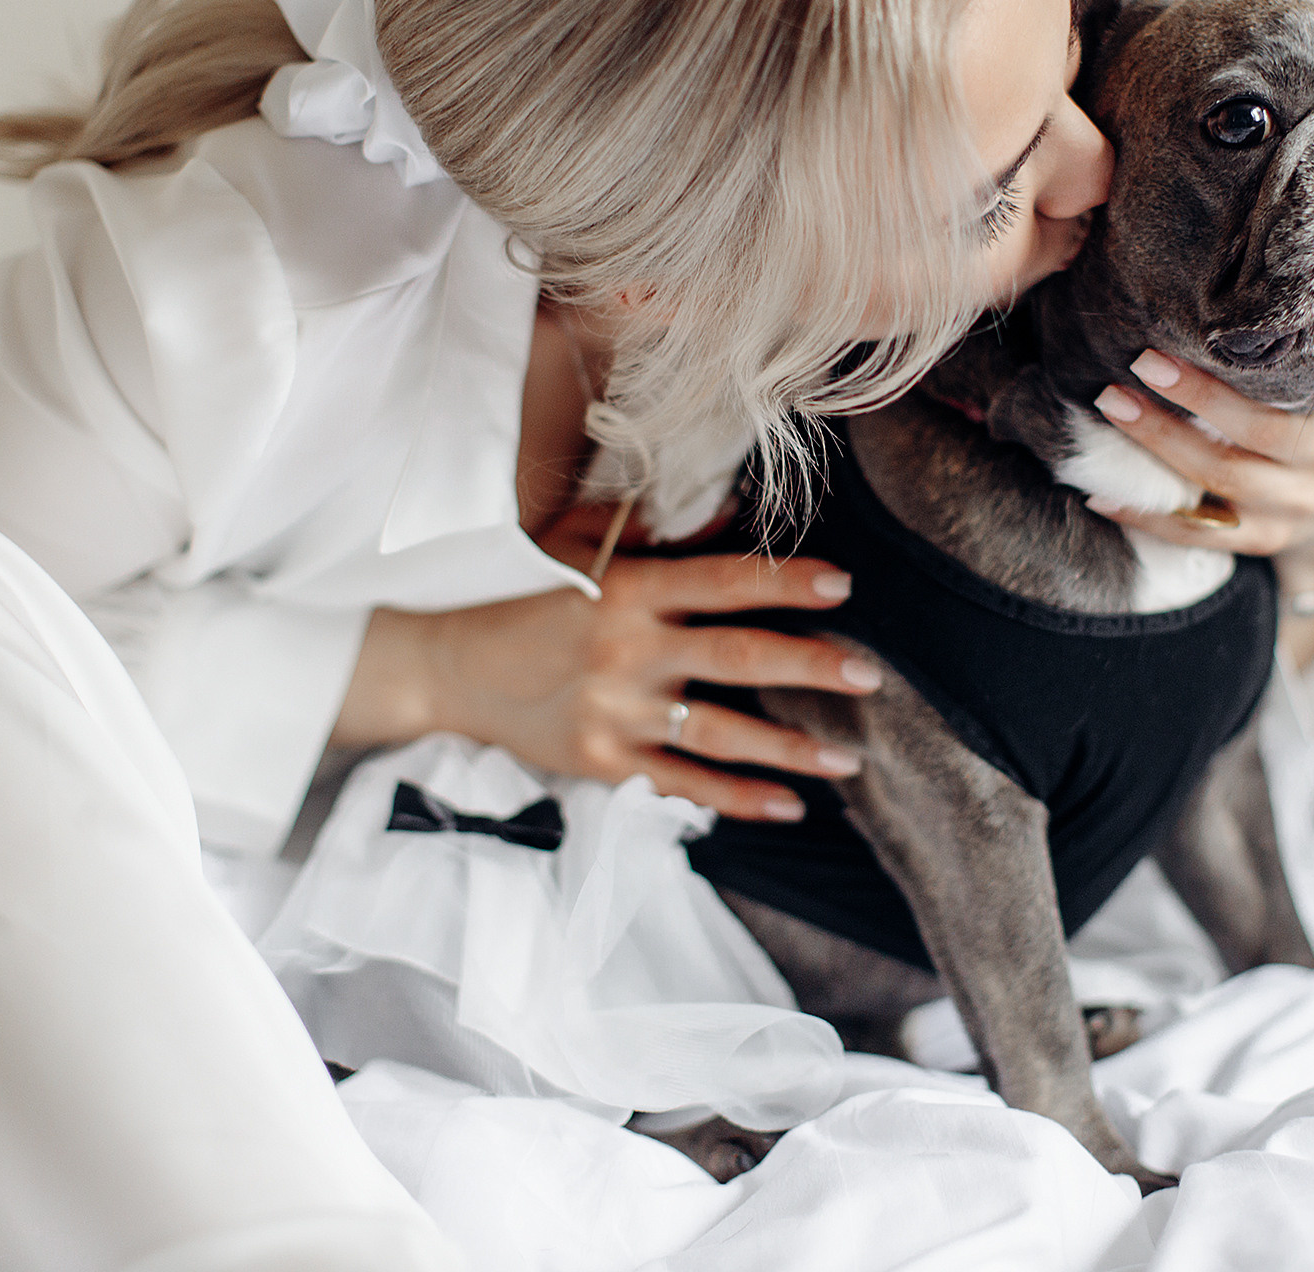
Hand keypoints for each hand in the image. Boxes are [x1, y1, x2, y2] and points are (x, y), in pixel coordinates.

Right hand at [334, 504, 877, 820]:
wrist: (443, 664)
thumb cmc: (518, 594)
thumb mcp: (574, 547)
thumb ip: (652, 533)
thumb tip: (733, 509)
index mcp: (627, 590)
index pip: (722, 582)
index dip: (786, 583)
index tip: (844, 586)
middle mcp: (629, 652)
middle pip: (739, 658)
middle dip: (812, 667)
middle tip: (871, 675)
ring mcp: (618, 714)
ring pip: (723, 734)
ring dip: (793, 748)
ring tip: (849, 758)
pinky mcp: (605, 763)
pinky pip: (684, 786)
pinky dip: (739, 800)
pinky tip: (790, 805)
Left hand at [1084, 344, 1313, 598]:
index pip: (1267, 419)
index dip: (1211, 395)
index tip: (1156, 357)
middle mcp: (1308, 483)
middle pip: (1232, 457)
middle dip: (1171, 420)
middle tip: (1121, 380)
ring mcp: (1279, 520)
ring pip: (1210, 492)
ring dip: (1152, 456)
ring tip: (1108, 415)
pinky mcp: (1251, 542)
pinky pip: (1193, 533)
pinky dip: (1145, 516)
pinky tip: (1100, 494)